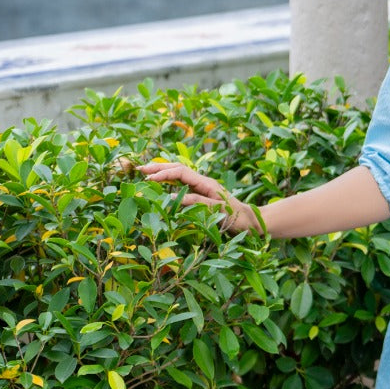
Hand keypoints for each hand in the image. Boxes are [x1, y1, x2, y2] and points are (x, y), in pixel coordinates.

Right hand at [136, 162, 261, 234]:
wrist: (250, 221)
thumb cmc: (236, 218)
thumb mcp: (216, 211)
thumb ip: (195, 203)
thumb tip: (170, 199)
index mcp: (206, 183)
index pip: (180, 173)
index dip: (163, 173)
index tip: (148, 178)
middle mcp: (203, 181)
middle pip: (177, 168)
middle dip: (158, 167)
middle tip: (139, 168)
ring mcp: (202, 186)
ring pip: (179, 174)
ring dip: (162, 171)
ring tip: (145, 172)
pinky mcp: (202, 193)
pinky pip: (182, 183)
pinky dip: (169, 180)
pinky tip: (160, 183)